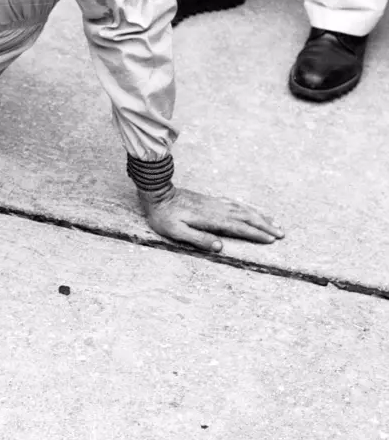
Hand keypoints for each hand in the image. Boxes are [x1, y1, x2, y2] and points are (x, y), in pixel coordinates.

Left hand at [139, 185, 284, 252]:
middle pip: (246, 217)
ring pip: (243, 209)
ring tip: (275, 223)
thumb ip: (198, 238)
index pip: (238, 227)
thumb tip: (220, 247)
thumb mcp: (176, 231)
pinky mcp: (211, 200)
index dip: (256, 234)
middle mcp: (217, 209)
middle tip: (282, 234)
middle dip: (265, 226)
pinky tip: (253, 210)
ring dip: (260, 216)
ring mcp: (215, 203)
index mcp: (211, 218)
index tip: (271, 240)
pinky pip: (235, 203)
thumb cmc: (164, 215)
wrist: (157, 192)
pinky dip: (248, 207)